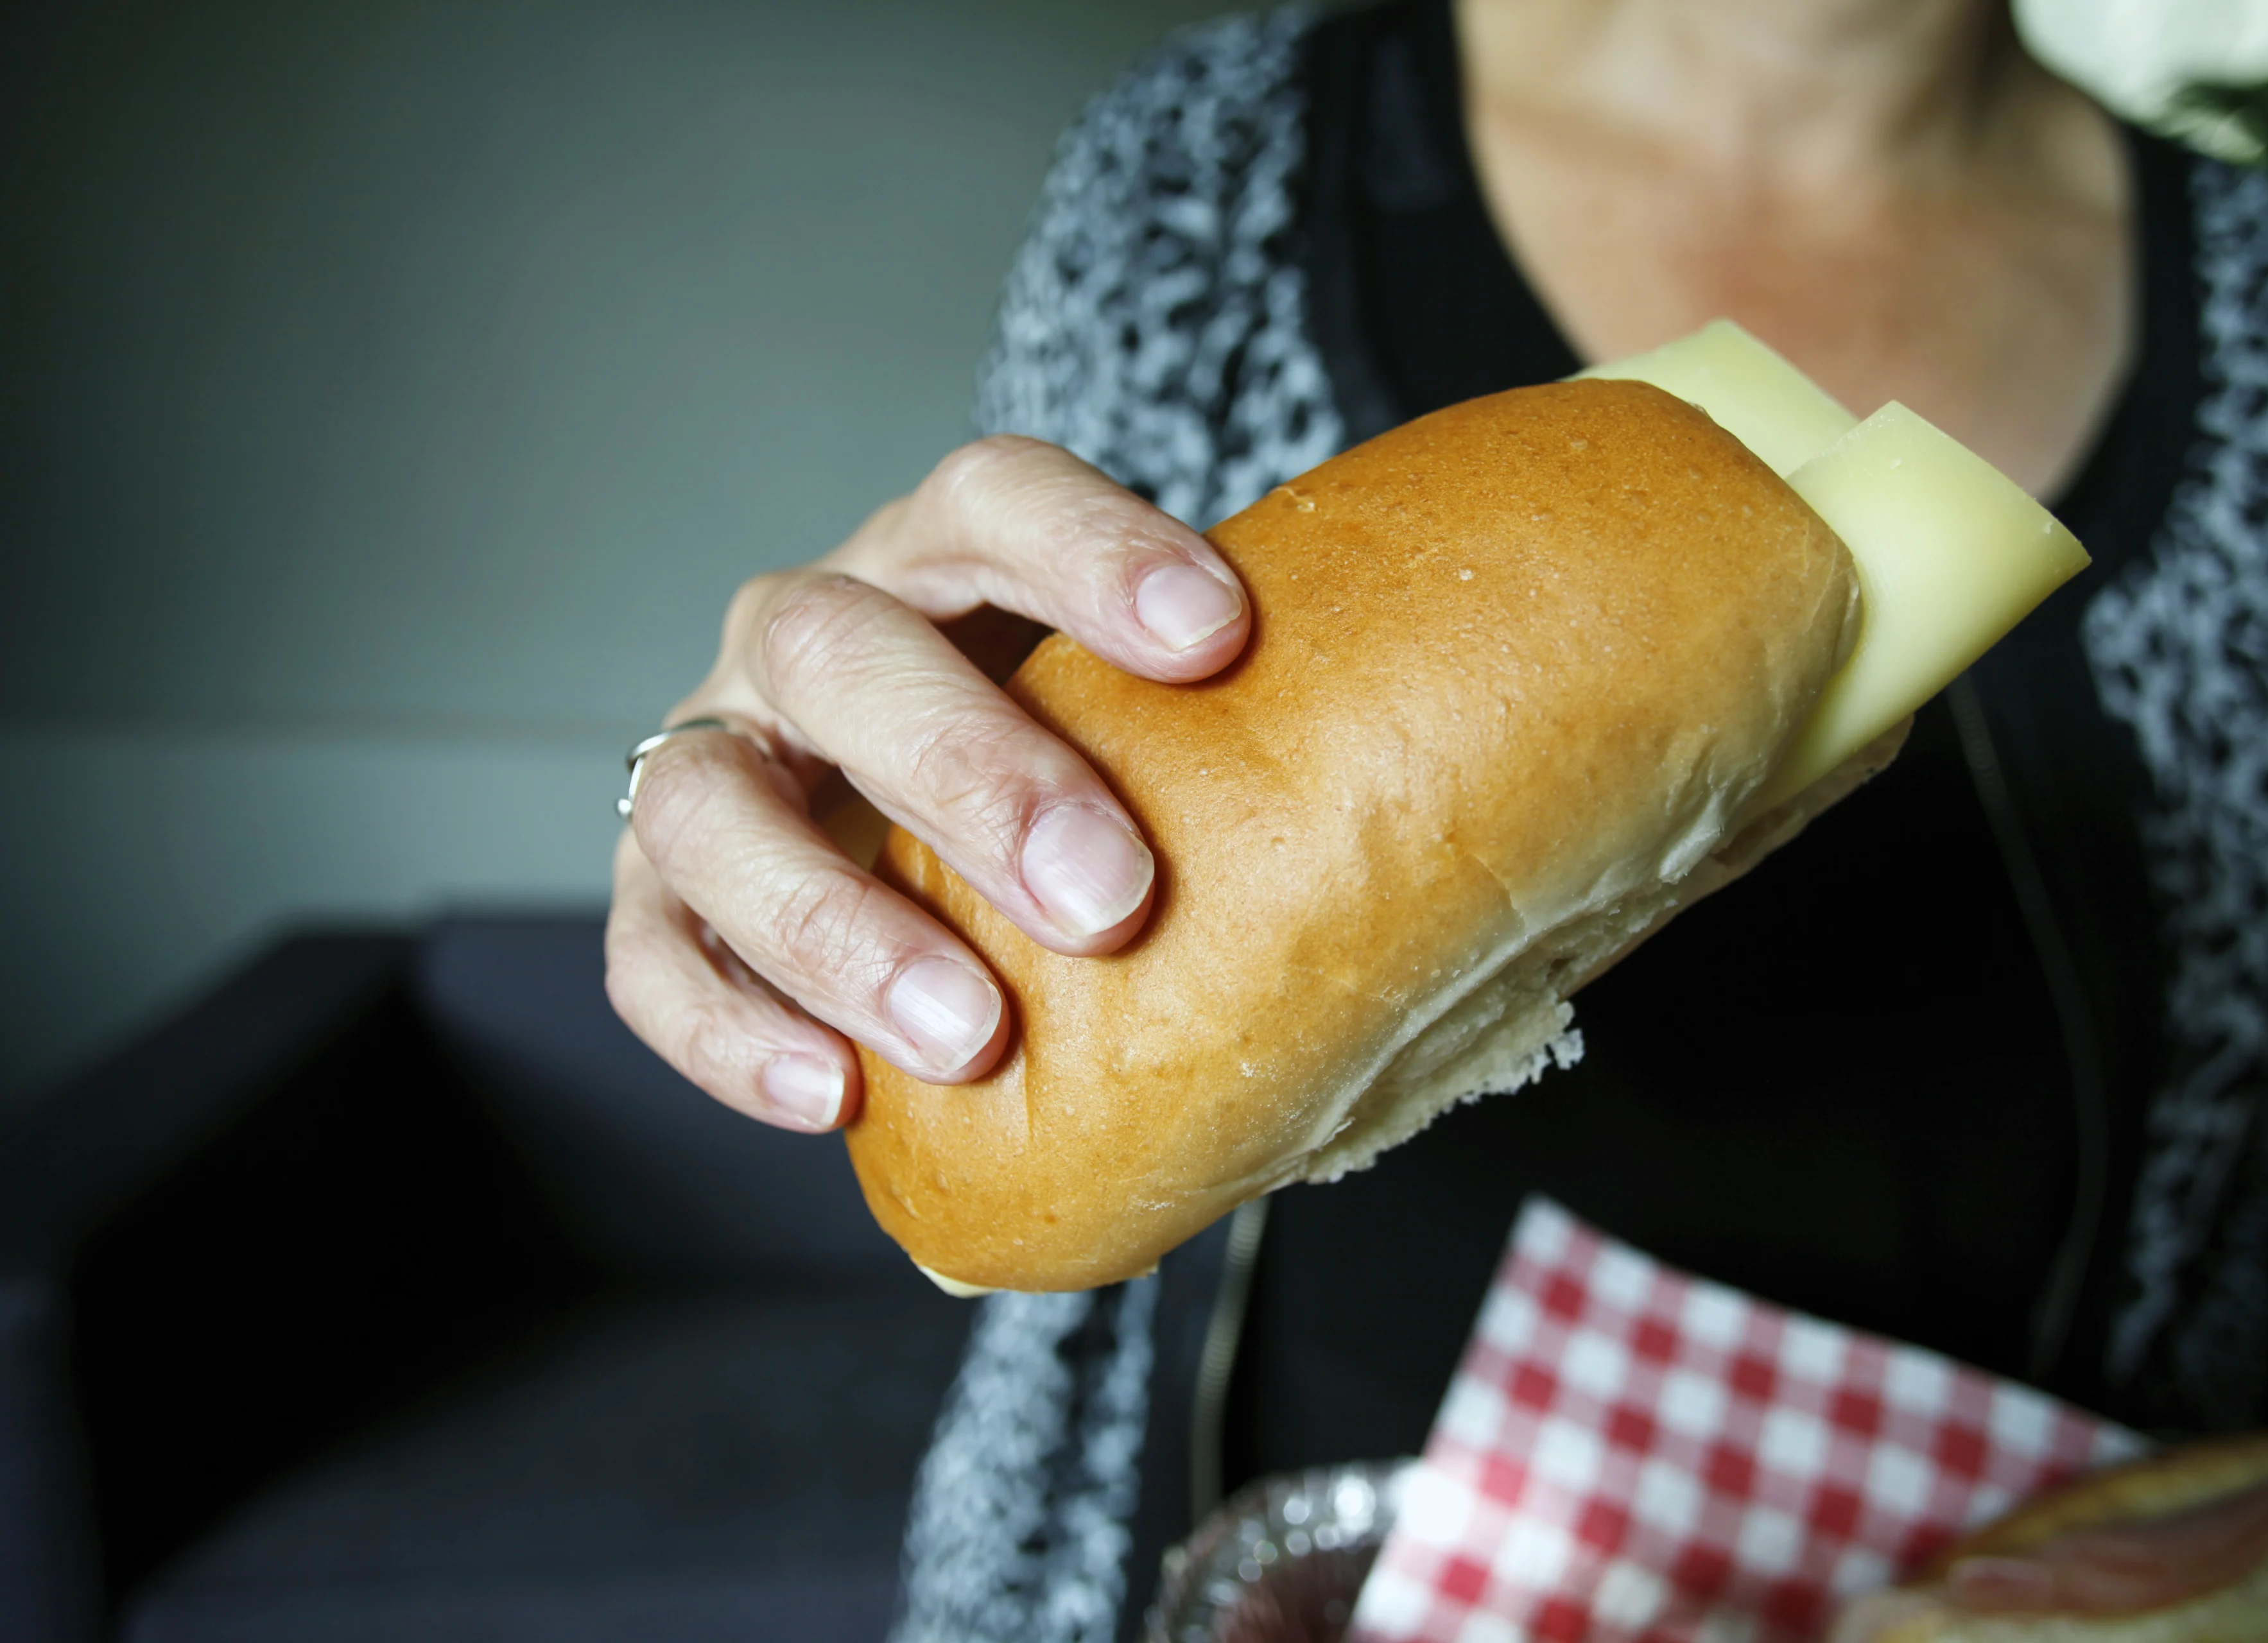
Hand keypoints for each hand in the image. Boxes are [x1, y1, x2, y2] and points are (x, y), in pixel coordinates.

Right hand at [605, 436, 1250, 1132]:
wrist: (927, 845)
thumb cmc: (1085, 781)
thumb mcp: (1156, 740)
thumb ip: (1257, 770)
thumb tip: (1505, 885)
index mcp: (942, 564)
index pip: (992, 498)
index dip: (1089, 551)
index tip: (1215, 636)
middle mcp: (812, 637)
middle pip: (847, 647)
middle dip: (972, 769)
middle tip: (1108, 895)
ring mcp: (718, 757)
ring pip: (709, 799)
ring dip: (834, 918)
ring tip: (969, 1035)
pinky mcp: (662, 893)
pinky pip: (649, 954)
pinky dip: (728, 1027)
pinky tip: (836, 1097)